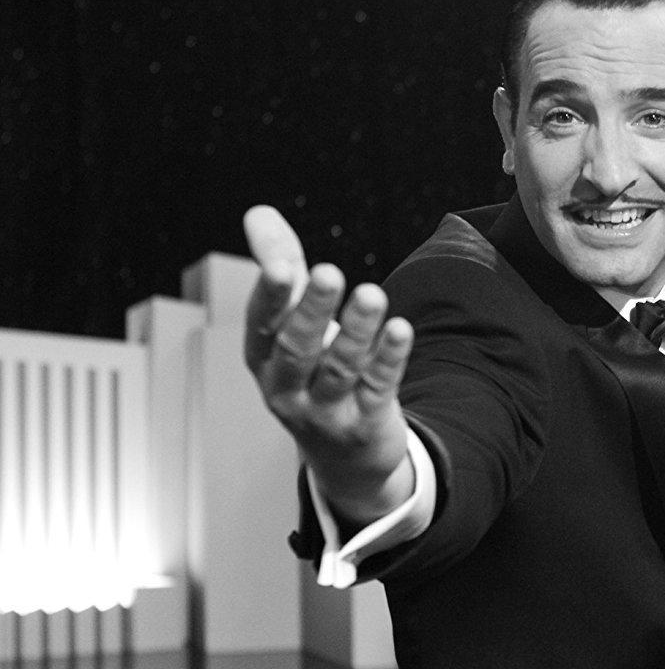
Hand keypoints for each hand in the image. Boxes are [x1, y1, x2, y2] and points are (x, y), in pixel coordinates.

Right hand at [243, 206, 415, 516]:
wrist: (343, 456)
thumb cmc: (312, 373)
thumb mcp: (291, 325)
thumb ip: (280, 267)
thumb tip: (258, 212)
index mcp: (263, 357)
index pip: (261, 323)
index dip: (270, 294)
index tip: (280, 264)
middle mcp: (287, 387)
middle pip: (298, 348)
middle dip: (312, 310)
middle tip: (328, 272)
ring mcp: (325, 410)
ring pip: (340, 369)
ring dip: (357, 330)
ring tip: (372, 294)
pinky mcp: (364, 423)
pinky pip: (377, 388)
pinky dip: (389, 359)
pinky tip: (402, 330)